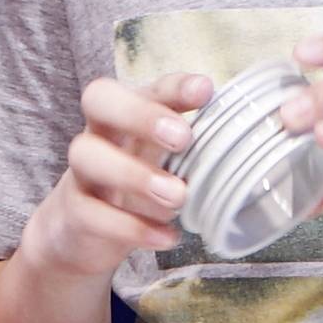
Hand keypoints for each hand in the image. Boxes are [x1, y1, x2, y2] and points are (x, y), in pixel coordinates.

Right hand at [14, 70, 212, 284]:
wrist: (81, 233)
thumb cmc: (135, 183)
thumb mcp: (163, 161)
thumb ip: (193, 149)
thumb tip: (250, 144)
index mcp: (127, 113)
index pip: (143, 86)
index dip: (172, 86)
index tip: (205, 91)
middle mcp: (98, 133)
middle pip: (99, 101)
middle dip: (141, 114)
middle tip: (182, 138)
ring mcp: (80, 172)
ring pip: (88, 156)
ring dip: (135, 174)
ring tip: (177, 197)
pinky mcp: (73, 213)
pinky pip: (93, 214)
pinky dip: (132, 227)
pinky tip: (167, 237)